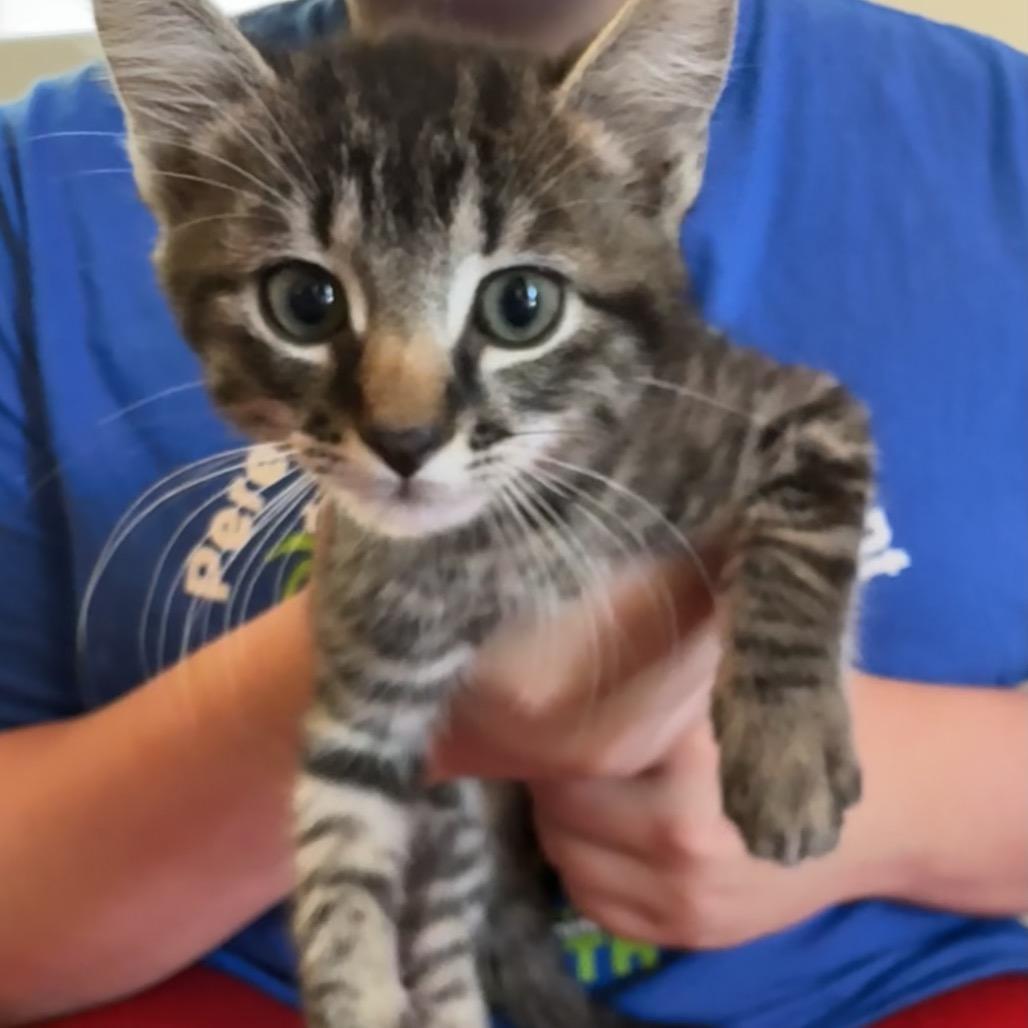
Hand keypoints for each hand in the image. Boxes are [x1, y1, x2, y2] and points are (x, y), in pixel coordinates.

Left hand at [433, 553, 870, 950]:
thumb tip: (549, 628)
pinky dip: (580, 861)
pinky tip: (602, 824)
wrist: (896, 805)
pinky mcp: (690, 935)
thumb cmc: (812, 711)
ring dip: (556, 811)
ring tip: (577, 772)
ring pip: (562, 851)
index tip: (510, 690)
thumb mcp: (739, 660)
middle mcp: (682, 830)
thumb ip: (654, 648)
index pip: (566, 735)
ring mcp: (685, 895)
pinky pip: (590, 902)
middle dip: (541, 760)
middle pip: (555, 794)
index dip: (530, 713)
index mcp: (691, 746)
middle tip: (548, 728)